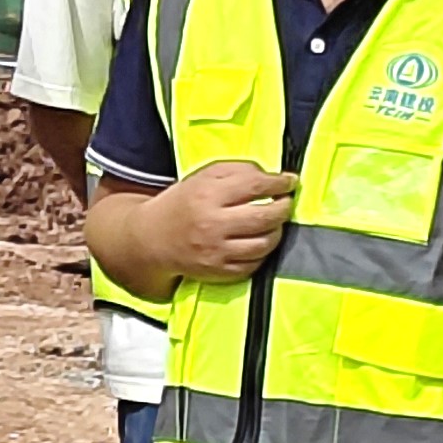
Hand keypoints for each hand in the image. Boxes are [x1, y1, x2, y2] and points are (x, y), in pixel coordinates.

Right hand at [138, 160, 300, 283]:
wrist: (152, 239)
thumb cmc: (183, 203)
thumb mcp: (203, 177)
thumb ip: (236, 170)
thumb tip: (271, 176)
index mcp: (207, 195)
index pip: (255, 186)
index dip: (279, 183)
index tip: (290, 181)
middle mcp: (213, 224)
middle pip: (265, 216)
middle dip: (284, 207)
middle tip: (286, 202)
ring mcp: (217, 251)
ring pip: (265, 243)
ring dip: (277, 230)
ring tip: (274, 222)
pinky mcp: (220, 272)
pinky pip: (255, 264)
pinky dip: (264, 251)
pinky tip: (260, 241)